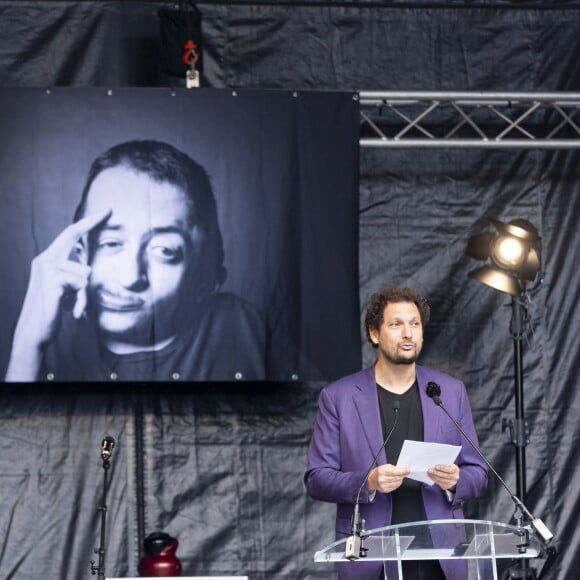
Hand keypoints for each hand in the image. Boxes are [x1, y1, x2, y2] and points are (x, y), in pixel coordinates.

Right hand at [5, 210, 110, 380]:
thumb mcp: (64, 290)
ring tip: (71, 305)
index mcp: (47, 260)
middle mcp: (44, 259)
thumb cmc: (52, 312)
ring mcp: (47, 269)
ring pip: (85, 272)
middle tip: (110, 210)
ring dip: (84, 293)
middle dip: (92, 221)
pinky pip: (82, 284)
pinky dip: (80, 300)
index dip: (87, 223)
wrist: (34, 331)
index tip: (105, 212)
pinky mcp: (53, 281)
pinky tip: (69, 309)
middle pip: (72, 234)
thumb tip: (88, 268)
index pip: (69, 235)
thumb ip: (72, 275)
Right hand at [368, 463, 410, 493]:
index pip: (395, 472)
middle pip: (396, 478)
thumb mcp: (384, 466)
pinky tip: (397, 481)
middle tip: (405, 473)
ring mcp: (383, 485)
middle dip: (403, 475)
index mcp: (382, 471)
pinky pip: (394, 487)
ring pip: (396, 483)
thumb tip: (402, 470)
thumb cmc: (378, 472)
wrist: (371, 480)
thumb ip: (393, 468)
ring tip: (401, 477)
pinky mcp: (385, 490)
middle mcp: (382, 479)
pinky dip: (398, 484)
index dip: (402, 471)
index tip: (408, 470)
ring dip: (400, 480)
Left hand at [427, 464, 459, 490]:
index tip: (436, 467)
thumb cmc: (448, 468)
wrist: (452, 475)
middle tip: (429, 470)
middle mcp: (455, 477)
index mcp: (456, 469)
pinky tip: (430, 476)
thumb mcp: (448, 464)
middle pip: (445, 475)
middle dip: (436, 473)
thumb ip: (443, 464)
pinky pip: (440, 483)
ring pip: (442, 480)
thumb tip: (433, 464)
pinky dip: (434, 479)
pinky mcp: (448, 486)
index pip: (449, 469)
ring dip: (434, 476)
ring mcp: (452, 482)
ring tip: (428, 473)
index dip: (442, 468)